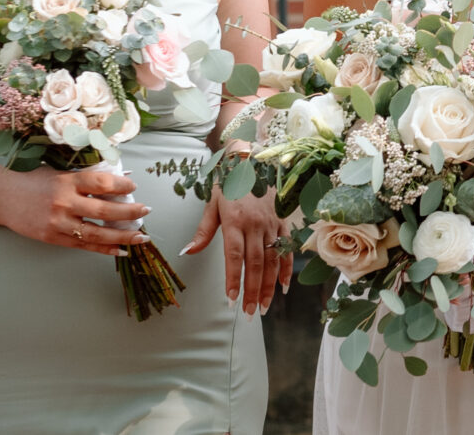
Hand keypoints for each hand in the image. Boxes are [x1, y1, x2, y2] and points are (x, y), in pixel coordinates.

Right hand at [0, 166, 150, 255]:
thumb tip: (122, 177)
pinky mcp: (52, 238)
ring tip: (141, 237)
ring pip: (96, 232)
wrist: (1, 197)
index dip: (122, 184)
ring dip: (122, 236)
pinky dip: (103, 248)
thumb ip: (88, 177)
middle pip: (104, 209)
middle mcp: (63, 202)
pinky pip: (83, 245)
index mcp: (66, 181)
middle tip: (146, 211)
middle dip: (129, 212)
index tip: (134, 185)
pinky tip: (120, 250)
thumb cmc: (34, 181)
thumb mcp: (60, 172)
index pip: (101, 182)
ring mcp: (57, 223)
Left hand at [181, 187, 292, 317]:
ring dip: (269, 286)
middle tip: (249, 313)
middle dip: (253, 290)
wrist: (254, 161)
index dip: (234, 279)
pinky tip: (284, 287)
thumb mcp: (212, 204)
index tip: (231, 299)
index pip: (234, 256)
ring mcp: (272, 225)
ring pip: (272, 260)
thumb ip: (203, 231)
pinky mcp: (282, 223)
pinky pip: (286, 249)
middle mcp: (255, 225)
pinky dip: (286, 269)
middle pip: (256, 263)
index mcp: (235, 221)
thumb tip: (187, 252)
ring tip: (264, 307)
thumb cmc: (229, 183)